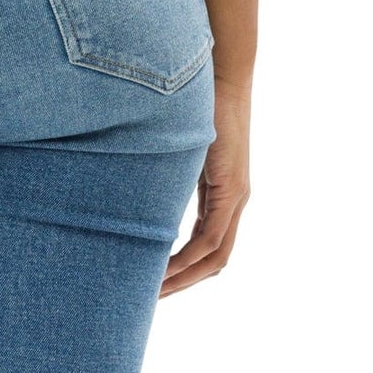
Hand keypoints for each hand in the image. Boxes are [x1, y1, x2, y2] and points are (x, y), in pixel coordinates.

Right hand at [161, 76, 251, 295]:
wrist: (221, 74)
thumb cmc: (196, 100)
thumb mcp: (179, 147)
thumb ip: (168, 169)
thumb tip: (136, 181)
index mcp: (223, 191)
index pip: (208, 245)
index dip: (186, 268)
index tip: (157, 281)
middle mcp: (235, 199)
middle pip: (215, 260)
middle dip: (184, 282)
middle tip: (153, 298)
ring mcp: (236, 195)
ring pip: (216, 255)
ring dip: (186, 277)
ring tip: (156, 290)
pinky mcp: (231, 187)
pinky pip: (212, 236)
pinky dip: (190, 256)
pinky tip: (167, 265)